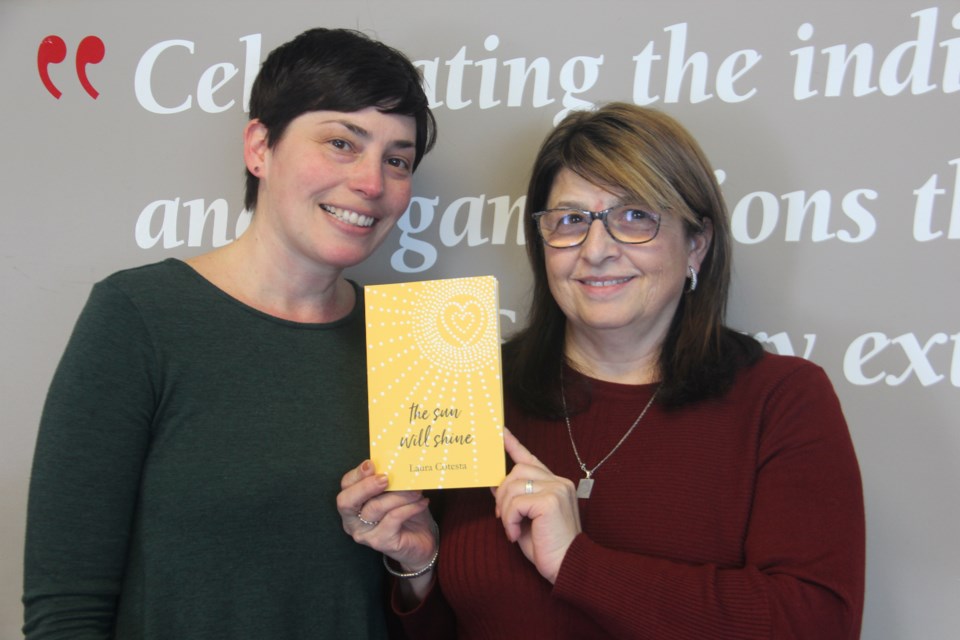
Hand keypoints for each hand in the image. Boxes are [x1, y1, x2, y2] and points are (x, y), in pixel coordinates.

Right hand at [336, 460, 436, 571]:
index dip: (356, 474)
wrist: (422, 540)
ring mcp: (365, 534)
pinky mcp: (380, 542)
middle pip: (347, 501)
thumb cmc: (406, 512)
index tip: (372, 464)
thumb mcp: (396, 493)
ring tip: (416, 491)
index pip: (346, 486)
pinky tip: (422, 502)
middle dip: (366, 486)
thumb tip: (396, 464)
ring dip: (399, 495)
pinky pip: (394, 518)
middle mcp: (352, 521)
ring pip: (376, 507)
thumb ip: (389, 481)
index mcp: (352, 504)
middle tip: (386, 478)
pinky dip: (410, 507)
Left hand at [494, 429, 581, 583]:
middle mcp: (558, 481)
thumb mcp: (526, 518)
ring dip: (505, 511)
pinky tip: (516, 534)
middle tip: (502, 517)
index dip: (513, 445)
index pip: (531, 459)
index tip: (500, 432)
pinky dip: (510, 520)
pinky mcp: (550, 500)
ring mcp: (556, 488)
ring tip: (512, 529)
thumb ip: (514, 499)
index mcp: (554, 484)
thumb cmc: (548, 546)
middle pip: (516, 471)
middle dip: (502, 494)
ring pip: (513, 487)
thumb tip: (494, 484)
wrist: (568, 566)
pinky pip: (516, 503)